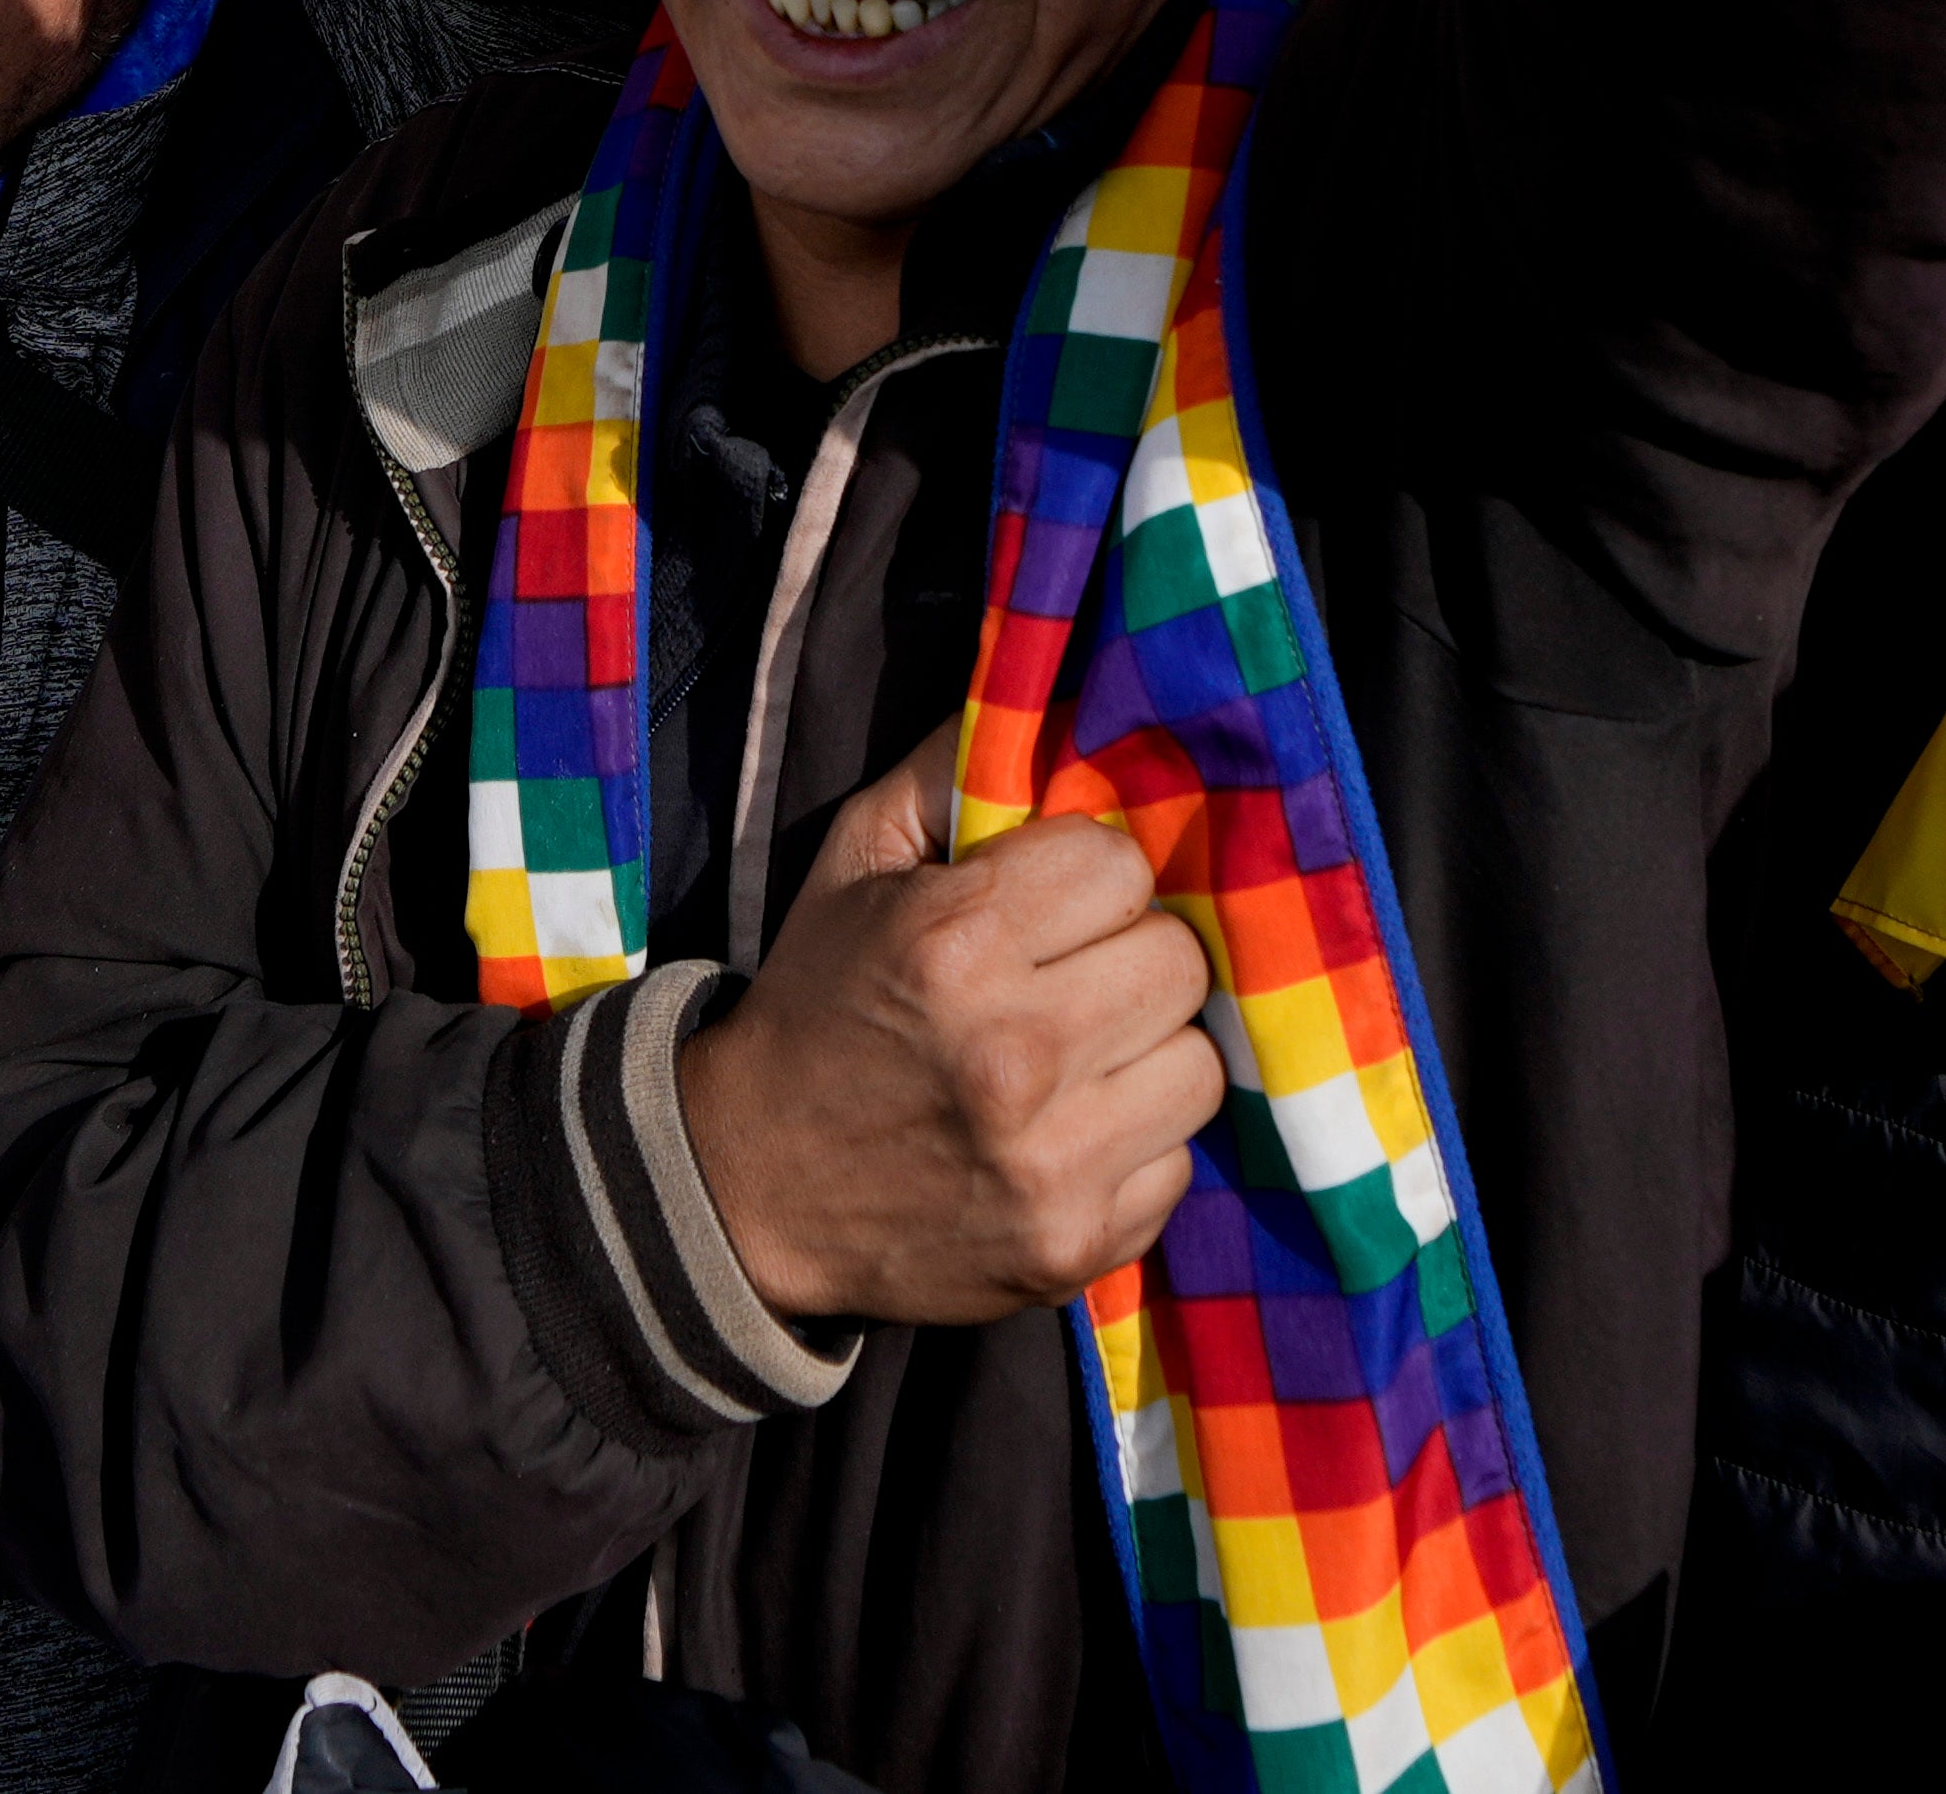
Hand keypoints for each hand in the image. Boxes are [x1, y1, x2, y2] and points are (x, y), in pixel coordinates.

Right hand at [670, 747, 1223, 1329]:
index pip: (1121, 866)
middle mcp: (1014, 1053)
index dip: (1090, 878)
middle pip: (1177, 962)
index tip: (1053, 906)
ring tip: (1084, 1059)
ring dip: (1148, 1055)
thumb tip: (1055, 698)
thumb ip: (947, 769)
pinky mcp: (1076, 1246)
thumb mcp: (853, 865)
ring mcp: (1051, 1163)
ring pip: (1197, 1066)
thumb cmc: (818, 1006)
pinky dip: (1136, 1148)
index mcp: (956, 943)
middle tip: (1077, 980)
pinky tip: (1072, 1135)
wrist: (748, 1187)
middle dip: (1132, 958)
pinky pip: (1177, 1167)